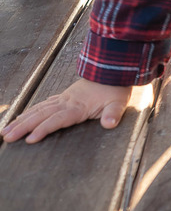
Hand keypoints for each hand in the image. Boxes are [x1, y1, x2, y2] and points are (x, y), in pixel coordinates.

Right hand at [1, 79, 132, 143]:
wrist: (113, 71)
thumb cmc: (115, 89)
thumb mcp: (119, 102)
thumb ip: (113, 113)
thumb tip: (110, 124)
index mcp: (78, 106)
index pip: (57, 120)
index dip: (43, 129)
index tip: (29, 139)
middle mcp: (66, 102)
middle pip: (41, 115)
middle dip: (23, 127)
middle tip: (6, 137)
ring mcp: (63, 99)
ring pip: (37, 110)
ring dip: (21, 121)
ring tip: (5, 131)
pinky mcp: (63, 97)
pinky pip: (42, 105)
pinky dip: (29, 112)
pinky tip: (20, 117)